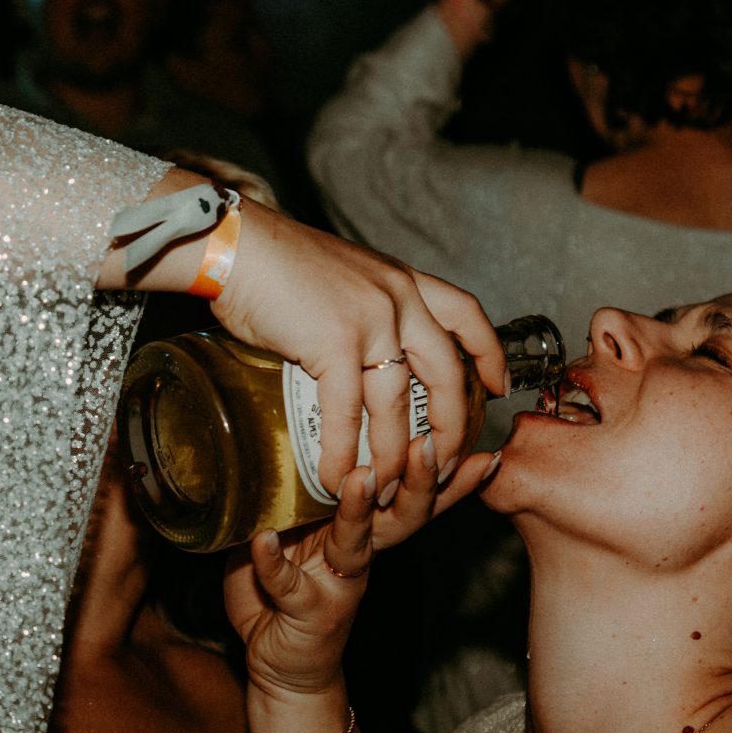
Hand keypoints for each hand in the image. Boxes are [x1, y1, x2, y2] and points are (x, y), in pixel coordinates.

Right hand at [212, 203, 505, 496]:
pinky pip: (347, 412)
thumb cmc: (274, 261)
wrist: (234, 242)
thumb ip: (364, 308)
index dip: (488, 354)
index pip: (466, 314)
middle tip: (445, 463)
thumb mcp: (342, 276)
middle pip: (447, 373)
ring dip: (392, 455)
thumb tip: (364, 351)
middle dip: (451, 427)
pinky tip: (335, 477)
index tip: (497, 388)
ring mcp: (371, 320)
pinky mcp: (334, 342)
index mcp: (402, 280)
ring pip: (399, 404)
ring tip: (386, 490)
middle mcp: (398, 298)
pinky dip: (342, 453)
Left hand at [224, 438, 499, 700]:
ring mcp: (337, 583)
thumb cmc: (284, 588)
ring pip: (356, 542)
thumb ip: (293, 490)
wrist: (280, 662)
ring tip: (362, 477)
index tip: (457, 431)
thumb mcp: (290, 529)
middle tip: (428, 444)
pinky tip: (264, 541)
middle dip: (420, 479)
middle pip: (401, 513)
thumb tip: (274, 430)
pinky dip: (274, 563)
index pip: (403, 490)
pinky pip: (288, 584)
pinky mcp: (307, 611)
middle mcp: (359, 552)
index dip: (437, 467)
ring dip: (358, 509)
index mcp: (360, 527)